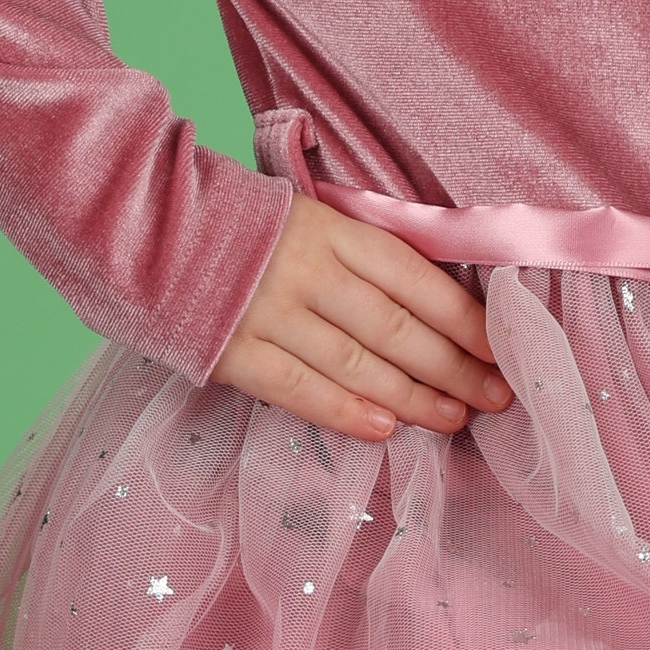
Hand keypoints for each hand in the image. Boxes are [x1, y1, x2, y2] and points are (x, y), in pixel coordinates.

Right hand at [212, 196, 512, 441]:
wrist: (148, 227)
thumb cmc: (246, 229)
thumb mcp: (311, 221)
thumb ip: (361, 259)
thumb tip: (432, 309)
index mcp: (334, 231)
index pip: (415, 278)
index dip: (463, 319)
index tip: (501, 350)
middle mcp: (309, 271)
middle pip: (396, 327)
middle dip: (452, 367)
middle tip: (495, 398)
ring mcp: (269, 313)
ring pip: (356, 363)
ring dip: (412, 397)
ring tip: (453, 419)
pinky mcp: (232, 352)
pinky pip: (299, 388)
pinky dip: (345, 411)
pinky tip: (385, 429)